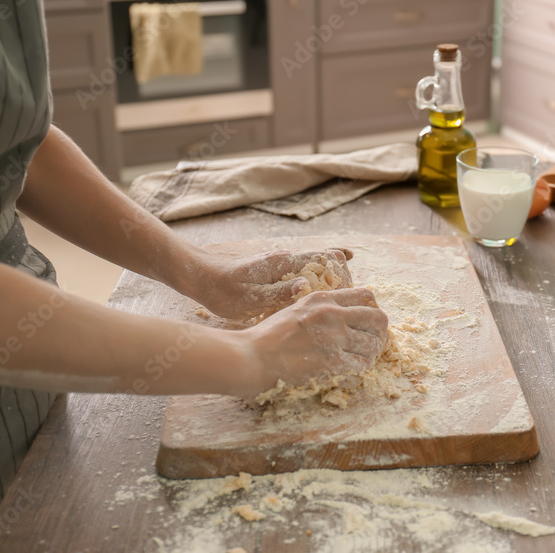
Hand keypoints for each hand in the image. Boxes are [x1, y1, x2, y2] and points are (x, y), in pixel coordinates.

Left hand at [187, 247, 354, 320]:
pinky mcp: (275, 272)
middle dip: (342, 272)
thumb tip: (307, 285)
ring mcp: (280, 264)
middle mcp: (285, 259)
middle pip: (324, 259)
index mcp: (282, 263)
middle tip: (355, 293)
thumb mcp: (249, 297)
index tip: (351, 281)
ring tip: (346, 296)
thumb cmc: (222, 290)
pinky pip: (304, 273)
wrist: (199, 277)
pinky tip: (324, 293)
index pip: (322, 257)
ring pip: (315, 265)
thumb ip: (279, 292)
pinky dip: (318, 279)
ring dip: (331, 276)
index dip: (340, 267)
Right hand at [243, 288, 387, 393]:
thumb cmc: (269, 337)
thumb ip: (320, 308)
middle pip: (378, 318)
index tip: (366, 322)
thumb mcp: (296, 309)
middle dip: (379, 331)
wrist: (252, 357)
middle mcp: (333, 314)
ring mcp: (335, 338)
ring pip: (374, 343)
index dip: (371, 309)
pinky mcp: (334, 362)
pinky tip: (351, 370)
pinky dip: (360, 368)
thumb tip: (341, 315)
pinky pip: (363, 364)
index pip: (366, 295)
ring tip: (361, 357)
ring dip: (371, 352)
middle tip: (371, 342)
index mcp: (323, 298)